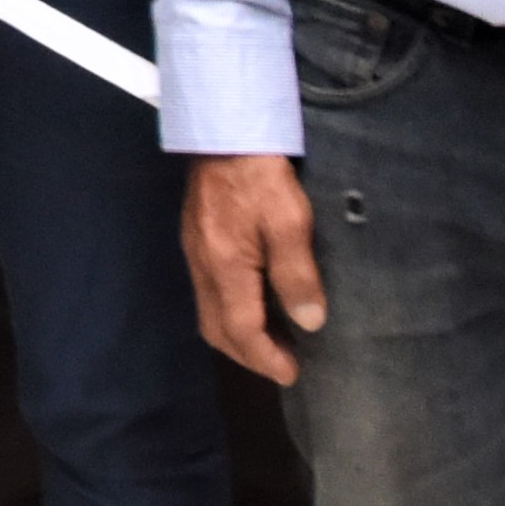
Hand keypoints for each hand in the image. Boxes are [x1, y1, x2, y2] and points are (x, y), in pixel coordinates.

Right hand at [184, 151, 326, 380]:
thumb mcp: (291, 221)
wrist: (223, 131)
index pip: (241, 329)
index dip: (266, 358)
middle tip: (281, 365)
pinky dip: (229, 313)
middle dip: (248, 356)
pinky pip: (207, 293)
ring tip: (271, 342)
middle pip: (216, 329)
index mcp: (225, 265)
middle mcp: (203, 266)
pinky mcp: (197, 239)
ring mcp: (195, 252)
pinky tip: (253, 304)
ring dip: (237, 337)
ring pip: (208, 313)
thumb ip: (297, 274)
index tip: (292, 374)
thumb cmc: (262, 175)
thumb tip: (309, 322)